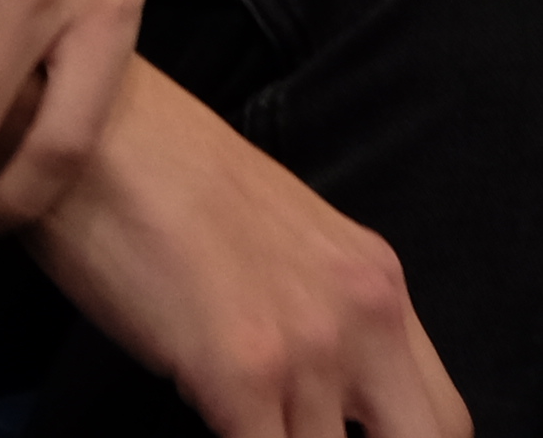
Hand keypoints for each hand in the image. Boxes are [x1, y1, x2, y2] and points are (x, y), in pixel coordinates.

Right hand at [23, 57, 466, 437]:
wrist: (98, 133)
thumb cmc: (167, 184)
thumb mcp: (284, 248)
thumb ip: (323, 322)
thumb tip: (324, 408)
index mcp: (378, 282)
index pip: (445, 421)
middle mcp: (366, 314)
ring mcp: (310, 347)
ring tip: (238, 420)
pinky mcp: (242, 374)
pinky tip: (209, 421)